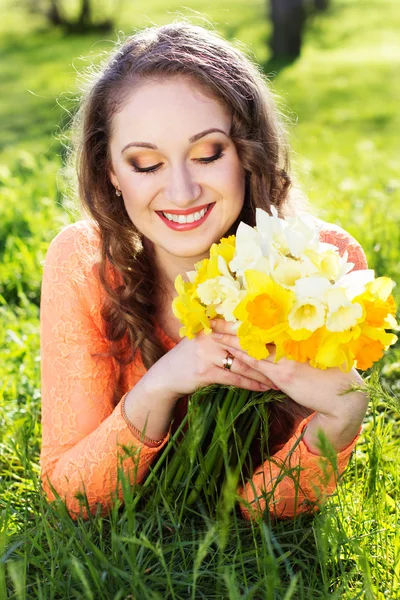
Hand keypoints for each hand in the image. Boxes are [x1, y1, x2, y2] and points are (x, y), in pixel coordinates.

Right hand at [143, 329, 278, 403]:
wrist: (166, 375)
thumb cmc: (190, 356)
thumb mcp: (204, 338)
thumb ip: (225, 333)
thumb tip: (254, 329)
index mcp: (214, 324)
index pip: (243, 327)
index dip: (264, 333)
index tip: (285, 339)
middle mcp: (211, 336)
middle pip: (246, 345)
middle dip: (268, 355)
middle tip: (288, 362)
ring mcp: (207, 353)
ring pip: (243, 364)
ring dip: (263, 373)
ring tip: (280, 379)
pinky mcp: (206, 372)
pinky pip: (235, 378)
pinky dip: (251, 384)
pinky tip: (263, 388)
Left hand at [210, 318, 368, 451]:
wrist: (343, 395)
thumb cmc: (330, 375)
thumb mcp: (311, 355)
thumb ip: (293, 346)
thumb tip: (276, 340)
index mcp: (294, 335)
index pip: (263, 321)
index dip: (243, 316)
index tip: (227, 310)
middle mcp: (289, 342)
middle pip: (253, 329)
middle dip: (230, 324)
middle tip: (211, 318)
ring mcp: (285, 357)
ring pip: (251, 344)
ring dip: (229, 339)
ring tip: (211, 333)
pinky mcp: (284, 374)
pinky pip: (258, 365)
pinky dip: (242, 358)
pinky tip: (228, 353)